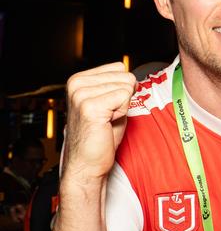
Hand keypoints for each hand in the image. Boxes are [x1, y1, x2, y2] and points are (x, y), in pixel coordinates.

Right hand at [63, 63, 136, 182]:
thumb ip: (119, 85)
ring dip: (122, 107)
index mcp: (79, 79)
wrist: (88, 162)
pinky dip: (122, 113)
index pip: (120, 67)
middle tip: (109, 116)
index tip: (110, 106)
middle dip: (125, 99)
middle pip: (126, 76)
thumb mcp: (110, 102)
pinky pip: (124, 98)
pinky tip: (107, 123)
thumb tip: (134, 76)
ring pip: (126, 87)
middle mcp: (76, 83)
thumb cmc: (102, 134)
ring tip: (106, 120)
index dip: (123, 89)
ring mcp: (81, 94)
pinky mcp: (89, 107)